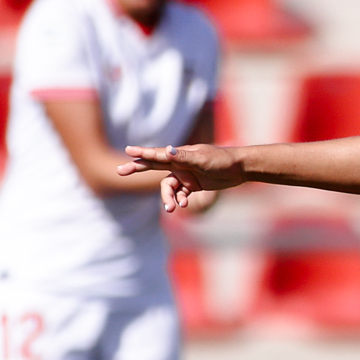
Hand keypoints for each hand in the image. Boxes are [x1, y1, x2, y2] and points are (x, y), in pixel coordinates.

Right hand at [119, 143, 245, 212]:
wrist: (239, 169)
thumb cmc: (221, 160)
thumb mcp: (202, 159)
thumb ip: (184, 157)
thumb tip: (168, 151)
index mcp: (179, 154)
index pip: (156, 153)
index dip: (142, 153)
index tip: (128, 151)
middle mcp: (178, 163)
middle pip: (153, 166)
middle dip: (137, 168)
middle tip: (120, 172)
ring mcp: (184, 174)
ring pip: (168, 187)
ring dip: (168, 197)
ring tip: (172, 208)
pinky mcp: (192, 185)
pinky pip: (180, 194)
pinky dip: (180, 200)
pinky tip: (185, 206)